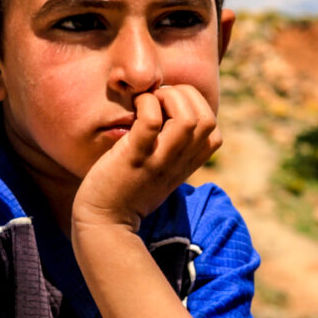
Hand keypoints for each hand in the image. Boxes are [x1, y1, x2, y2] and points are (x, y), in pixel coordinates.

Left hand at [72, 85, 220, 231]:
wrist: (103, 221)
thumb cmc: (126, 191)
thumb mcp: (159, 172)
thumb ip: (171, 151)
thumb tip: (169, 120)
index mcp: (186, 165)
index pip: (215, 133)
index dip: (197, 108)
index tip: (171, 108)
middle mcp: (178, 162)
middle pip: (207, 119)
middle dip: (186, 96)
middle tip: (158, 99)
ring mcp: (158, 159)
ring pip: (188, 119)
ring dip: (169, 97)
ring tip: (149, 100)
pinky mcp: (135, 157)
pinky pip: (151, 121)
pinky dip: (146, 103)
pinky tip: (134, 106)